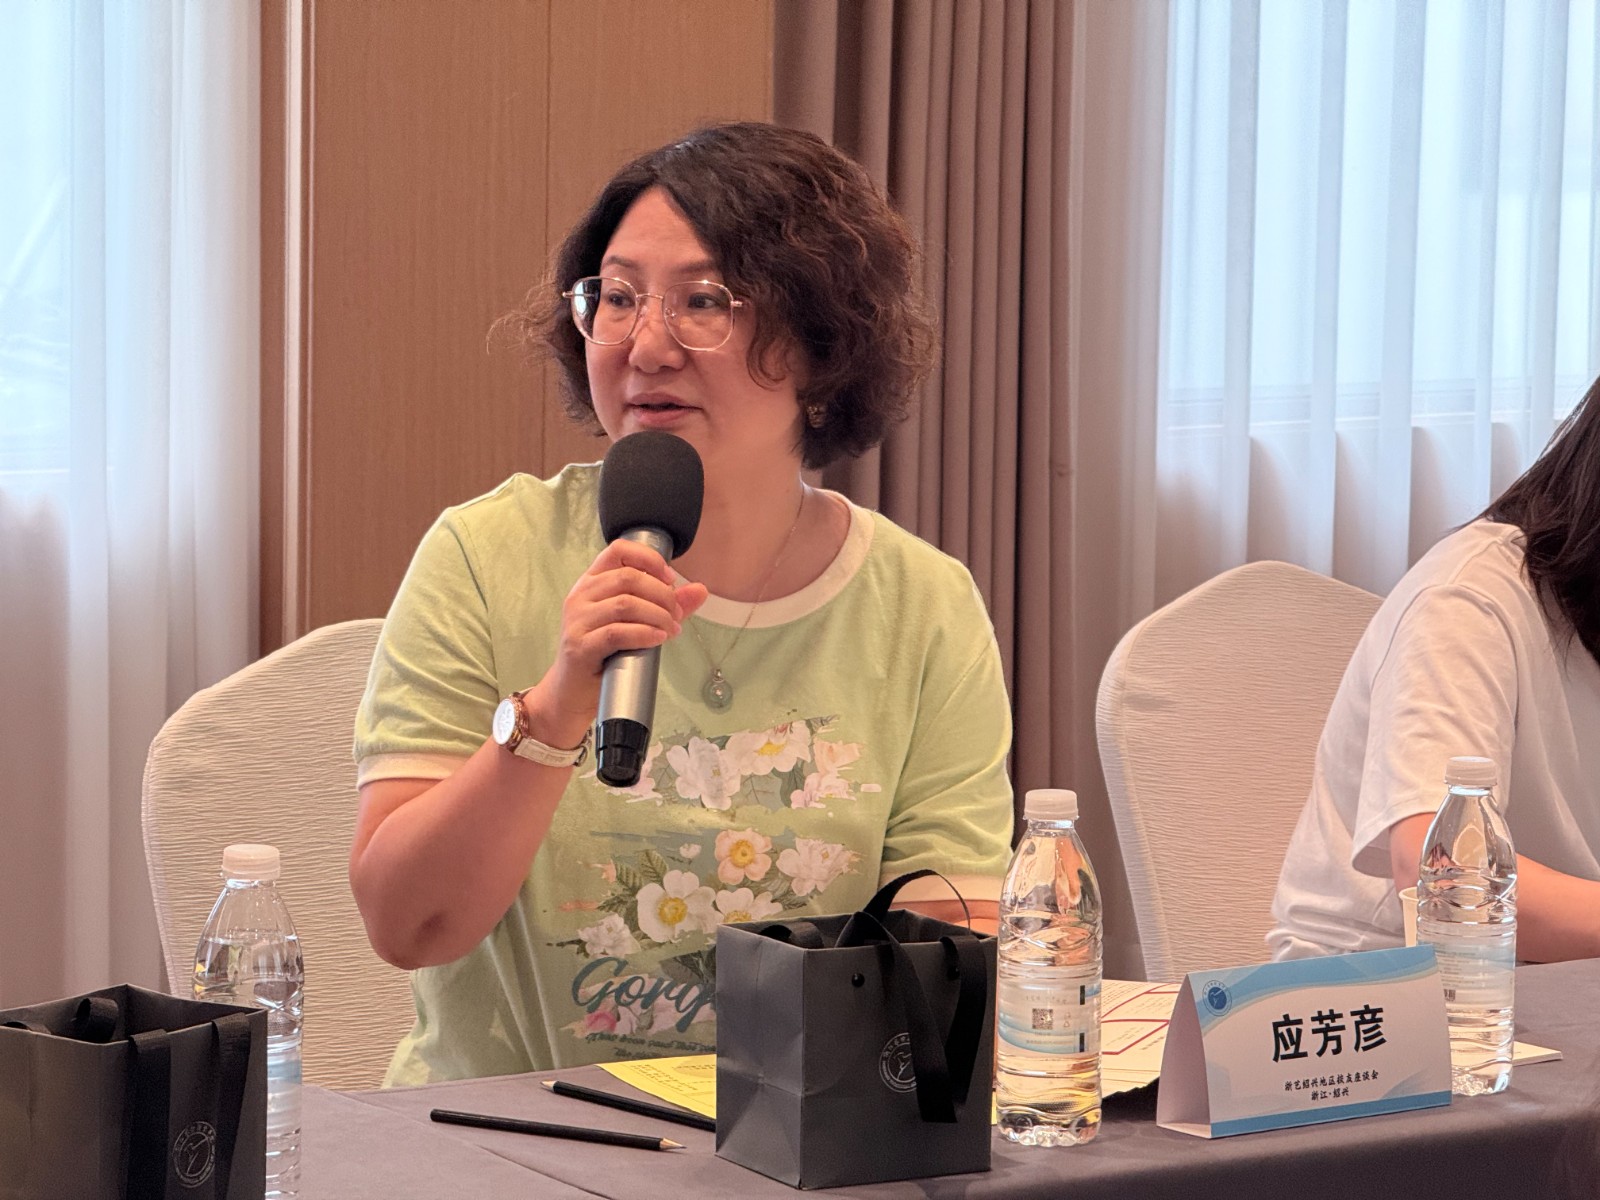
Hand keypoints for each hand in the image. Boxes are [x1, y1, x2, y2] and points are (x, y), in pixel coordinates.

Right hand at [525, 539, 707, 743]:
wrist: (571, 694)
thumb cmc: (603, 656)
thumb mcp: (634, 624)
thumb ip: (665, 605)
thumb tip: (700, 590)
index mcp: (591, 583)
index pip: (619, 551)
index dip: (649, 559)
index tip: (670, 579)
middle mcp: (580, 596)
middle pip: (629, 578)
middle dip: (662, 595)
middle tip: (677, 615)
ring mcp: (577, 620)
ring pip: (625, 603)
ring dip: (658, 615)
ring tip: (671, 630)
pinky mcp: (579, 646)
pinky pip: (617, 632)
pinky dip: (644, 633)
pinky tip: (658, 639)